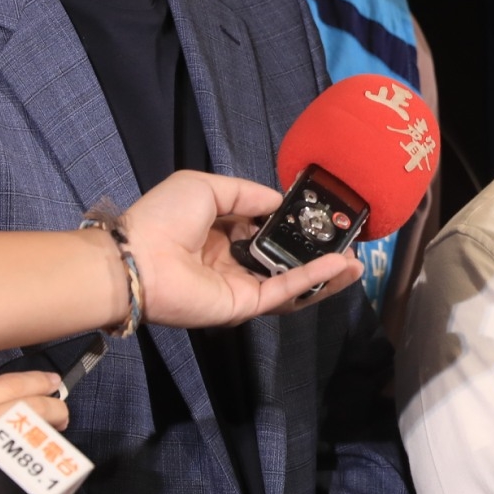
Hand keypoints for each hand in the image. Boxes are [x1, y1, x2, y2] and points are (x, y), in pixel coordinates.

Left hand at [121, 171, 363, 327]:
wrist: (136, 261)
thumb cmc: (164, 218)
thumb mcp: (207, 187)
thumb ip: (247, 194)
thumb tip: (280, 202)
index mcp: (219, 234)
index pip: (263, 230)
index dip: (291, 224)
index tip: (320, 215)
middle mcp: (232, 262)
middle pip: (283, 259)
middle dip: (315, 252)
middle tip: (347, 241)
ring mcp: (240, 286)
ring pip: (291, 281)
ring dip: (324, 273)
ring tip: (356, 262)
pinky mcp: (245, 305)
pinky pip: (285, 291)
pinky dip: (314, 279)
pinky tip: (340, 266)